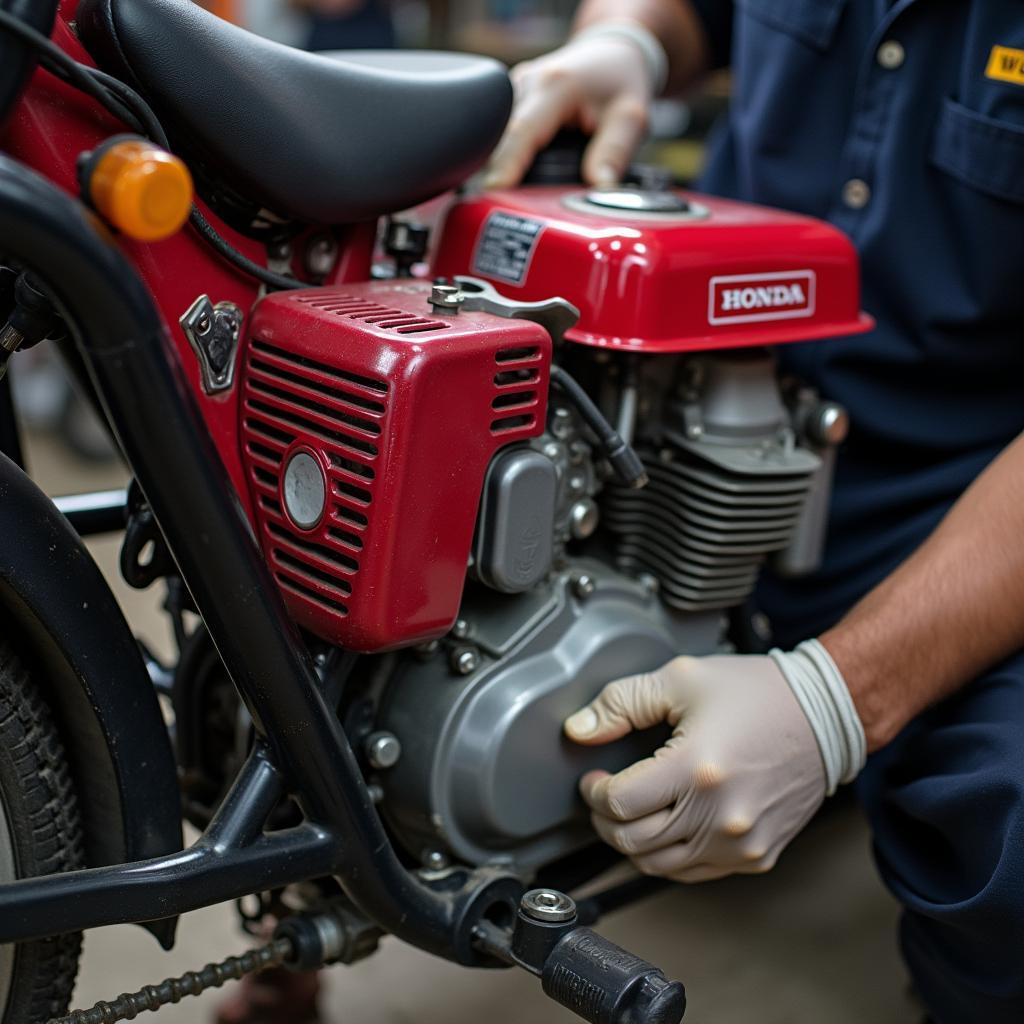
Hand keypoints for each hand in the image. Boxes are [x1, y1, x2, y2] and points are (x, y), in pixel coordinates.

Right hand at [483, 32, 654, 188]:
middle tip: (509, 210)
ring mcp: (514, 91)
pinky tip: (519, 179)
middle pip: (500, 140)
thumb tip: (600, 190)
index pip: (521, 132)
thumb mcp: (630, 116)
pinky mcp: (510, 102)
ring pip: (496, 140)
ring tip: (515, 199)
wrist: (612, 53)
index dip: (507, 165)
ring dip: (504, 168)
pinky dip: (507, 159)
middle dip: (504, 175)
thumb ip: (614, 153)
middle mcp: (526, 83)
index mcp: (554, 85)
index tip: (495, 193)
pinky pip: (500, 137)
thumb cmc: (620, 80)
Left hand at [564, 655, 826, 881]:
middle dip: (605, 820)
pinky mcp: (757, 855)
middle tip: (605, 796)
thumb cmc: (757, 693)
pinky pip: (694, 872)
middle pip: (633, 841)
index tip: (594, 778)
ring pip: (659, 865)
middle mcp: (720, 814)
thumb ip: (622, 702)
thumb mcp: (681, 680)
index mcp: (697, 768)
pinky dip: (669, 854)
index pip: (619, 804)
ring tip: (631, 811)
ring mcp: (740, 842)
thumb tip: (579, 730)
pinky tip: (665, 825)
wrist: (826, 713)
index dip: (595, 792)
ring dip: (632, 842)